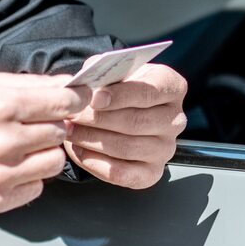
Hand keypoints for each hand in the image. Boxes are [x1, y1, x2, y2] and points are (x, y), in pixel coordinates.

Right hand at [0, 70, 89, 214]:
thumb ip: (24, 83)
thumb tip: (65, 83)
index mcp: (3, 106)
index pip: (65, 102)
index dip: (76, 99)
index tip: (75, 99)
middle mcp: (5, 141)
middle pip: (61, 132)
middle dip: (53, 125)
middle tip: (34, 123)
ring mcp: (1, 175)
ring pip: (54, 162)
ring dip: (45, 152)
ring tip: (22, 146)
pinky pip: (36, 188)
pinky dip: (29, 178)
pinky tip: (8, 167)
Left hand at [64, 64, 187, 188]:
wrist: (121, 110)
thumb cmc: (118, 88)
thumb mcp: (114, 71)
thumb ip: (103, 73)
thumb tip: (87, 84)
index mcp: (171, 87)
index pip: (149, 92)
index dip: (119, 96)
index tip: (93, 98)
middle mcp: (175, 120)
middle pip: (135, 122)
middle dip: (97, 120)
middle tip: (72, 116)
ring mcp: (165, 149)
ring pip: (126, 148)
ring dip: (91, 140)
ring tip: (70, 131)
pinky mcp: (152, 173)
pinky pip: (122, 173)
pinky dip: (95, 163)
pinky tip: (78, 150)